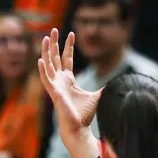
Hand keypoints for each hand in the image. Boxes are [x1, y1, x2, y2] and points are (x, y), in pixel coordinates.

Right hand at [38, 28, 100, 144]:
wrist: (79, 128)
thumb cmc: (85, 115)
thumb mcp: (97, 96)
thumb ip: (104, 88)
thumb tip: (118, 84)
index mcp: (68, 80)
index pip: (66, 59)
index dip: (68, 46)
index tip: (71, 32)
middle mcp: (60, 81)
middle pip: (55, 57)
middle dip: (54, 43)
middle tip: (54, 29)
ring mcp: (55, 86)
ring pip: (48, 65)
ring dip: (46, 51)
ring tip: (46, 37)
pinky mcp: (53, 93)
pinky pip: (45, 79)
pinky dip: (42, 70)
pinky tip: (40, 59)